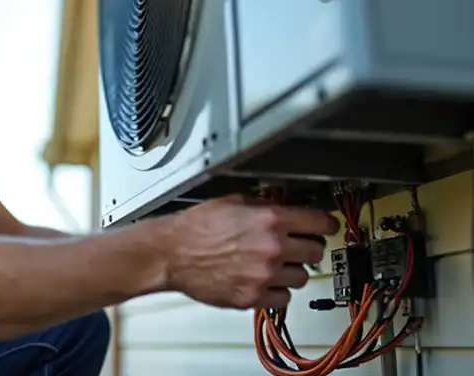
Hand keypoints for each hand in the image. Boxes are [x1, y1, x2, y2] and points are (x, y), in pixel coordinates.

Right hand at [153, 194, 339, 308]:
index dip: (326, 224)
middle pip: (315, 251)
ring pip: (302, 277)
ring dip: (292, 270)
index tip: (327, 227)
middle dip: (307, 247)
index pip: (319, 222)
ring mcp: (264, 275)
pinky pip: (283, 298)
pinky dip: (277, 291)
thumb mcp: (232, 201)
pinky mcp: (253, 297)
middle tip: (295, 246)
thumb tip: (284, 207)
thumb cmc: (195, 227)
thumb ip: (263, 206)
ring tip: (273, 265)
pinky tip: (263, 281)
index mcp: (269, 220)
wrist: (171, 252)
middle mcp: (272, 248)